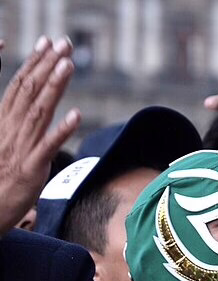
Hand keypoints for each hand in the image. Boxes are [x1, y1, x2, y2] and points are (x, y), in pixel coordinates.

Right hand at [0, 36, 79, 233]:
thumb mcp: (7, 144)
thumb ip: (20, 122)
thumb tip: (35, 103)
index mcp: (3, 122)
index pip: (19, 85)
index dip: (34, 62)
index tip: (47, 42)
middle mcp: (10, 130)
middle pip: (29, 91)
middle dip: (48, 65)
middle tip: (65, 43)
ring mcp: (20, 148)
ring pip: (39, 111)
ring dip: (54, 87)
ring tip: (69, 65)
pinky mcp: (31, 168)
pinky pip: (48, 146)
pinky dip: (61, 130)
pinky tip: (77, 115)